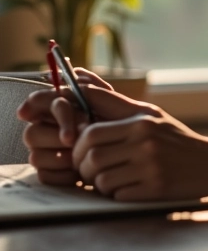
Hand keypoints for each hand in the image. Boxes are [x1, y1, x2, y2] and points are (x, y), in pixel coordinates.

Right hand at [17, 68, 115, 185]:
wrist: (132, 148)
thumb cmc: (121, 120)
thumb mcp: (110, 99)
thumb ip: (88, 85)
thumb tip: (64, 73)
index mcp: (58, 109)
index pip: (36, 102)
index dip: (35, 103)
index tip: (52, 106)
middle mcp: (48, 130)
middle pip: (31, 133)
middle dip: (56, 134)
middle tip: (78, 134)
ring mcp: (48, 154)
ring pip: (36, 156)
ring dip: (62, 155)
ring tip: (84, 152)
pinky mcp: (52, 174)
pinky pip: (45, 176)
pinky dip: (63, 174)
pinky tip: (80, 172)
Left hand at [71, 88, 207, 200]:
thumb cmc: (176, 139)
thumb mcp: (152, 116)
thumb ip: (118, 107)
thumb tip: (82, 90)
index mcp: (142, 122)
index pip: (90, 132)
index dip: (76, 145)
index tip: (80, 151)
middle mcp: (145, 141)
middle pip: (91, 158)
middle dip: (83, 168)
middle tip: (89, 171)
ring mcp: (151, 165)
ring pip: (101, 180)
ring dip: (99, 184)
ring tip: (110, 180)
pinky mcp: (156, 188)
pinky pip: (118, 196)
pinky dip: (117, 195)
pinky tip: (128, 188)